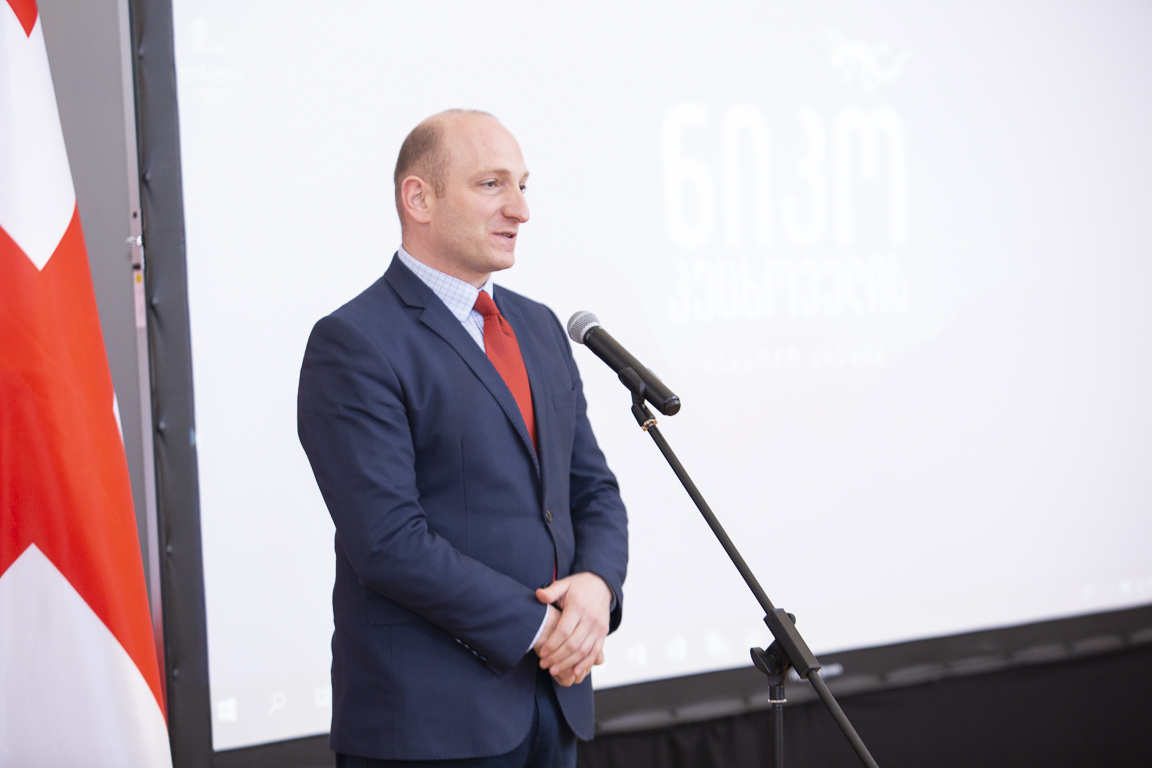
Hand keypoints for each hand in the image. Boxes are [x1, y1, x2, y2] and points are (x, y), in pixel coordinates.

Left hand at [534, 572, 611, 686]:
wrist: (602, 585)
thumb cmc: (579, 586)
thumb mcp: (564, 584)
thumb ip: (551, 591)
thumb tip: (538, 595)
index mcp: (579, 607)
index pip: (564, 631)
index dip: (552, 644)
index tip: (542, 652)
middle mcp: (591, 619)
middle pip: (573, 644)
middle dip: (557, 657)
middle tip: (544, 665)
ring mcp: (599, 628)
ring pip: (583, 651)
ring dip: (568, 663)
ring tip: (554, 670)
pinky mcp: (603, 633)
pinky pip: (595, 652)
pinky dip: (586, 663)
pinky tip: (575, 671)